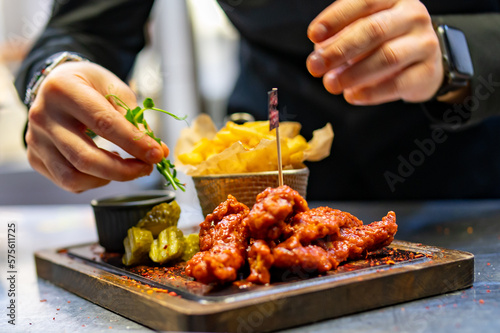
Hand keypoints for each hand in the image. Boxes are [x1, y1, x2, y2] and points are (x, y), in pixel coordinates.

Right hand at [25, 61, 168, 191]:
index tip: (157, 154)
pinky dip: (93, 181)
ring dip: (108, 179)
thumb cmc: (90, 85)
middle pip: (85, 158)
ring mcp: (35, 140)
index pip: (103, 123)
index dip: (134, 143)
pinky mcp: (35, 157)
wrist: (57, 84)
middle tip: (147, 168)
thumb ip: (135, 119)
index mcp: (63, 90)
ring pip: (73, 176)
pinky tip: (105, 167)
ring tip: (126, 168)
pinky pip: (67, 181)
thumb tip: (157, 151)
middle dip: (123, 170)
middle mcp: (42, 116)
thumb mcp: (115, 89)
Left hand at [306, 0, 442, 104]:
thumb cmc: (385, 42)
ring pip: (387, 57)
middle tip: (315, 66)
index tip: (314, 35)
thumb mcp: (362, 31)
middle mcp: (412, 15)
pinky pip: (398, 83)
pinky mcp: (428, 71)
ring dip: (353, 73)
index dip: (336, 18)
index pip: (364, 1)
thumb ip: (341, 37)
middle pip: (373, 30)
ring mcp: (425, 43)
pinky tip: (352, 96)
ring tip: (331, 84)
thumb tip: (319, 52)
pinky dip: (371, 92)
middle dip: (339, 50)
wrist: (424, 63)